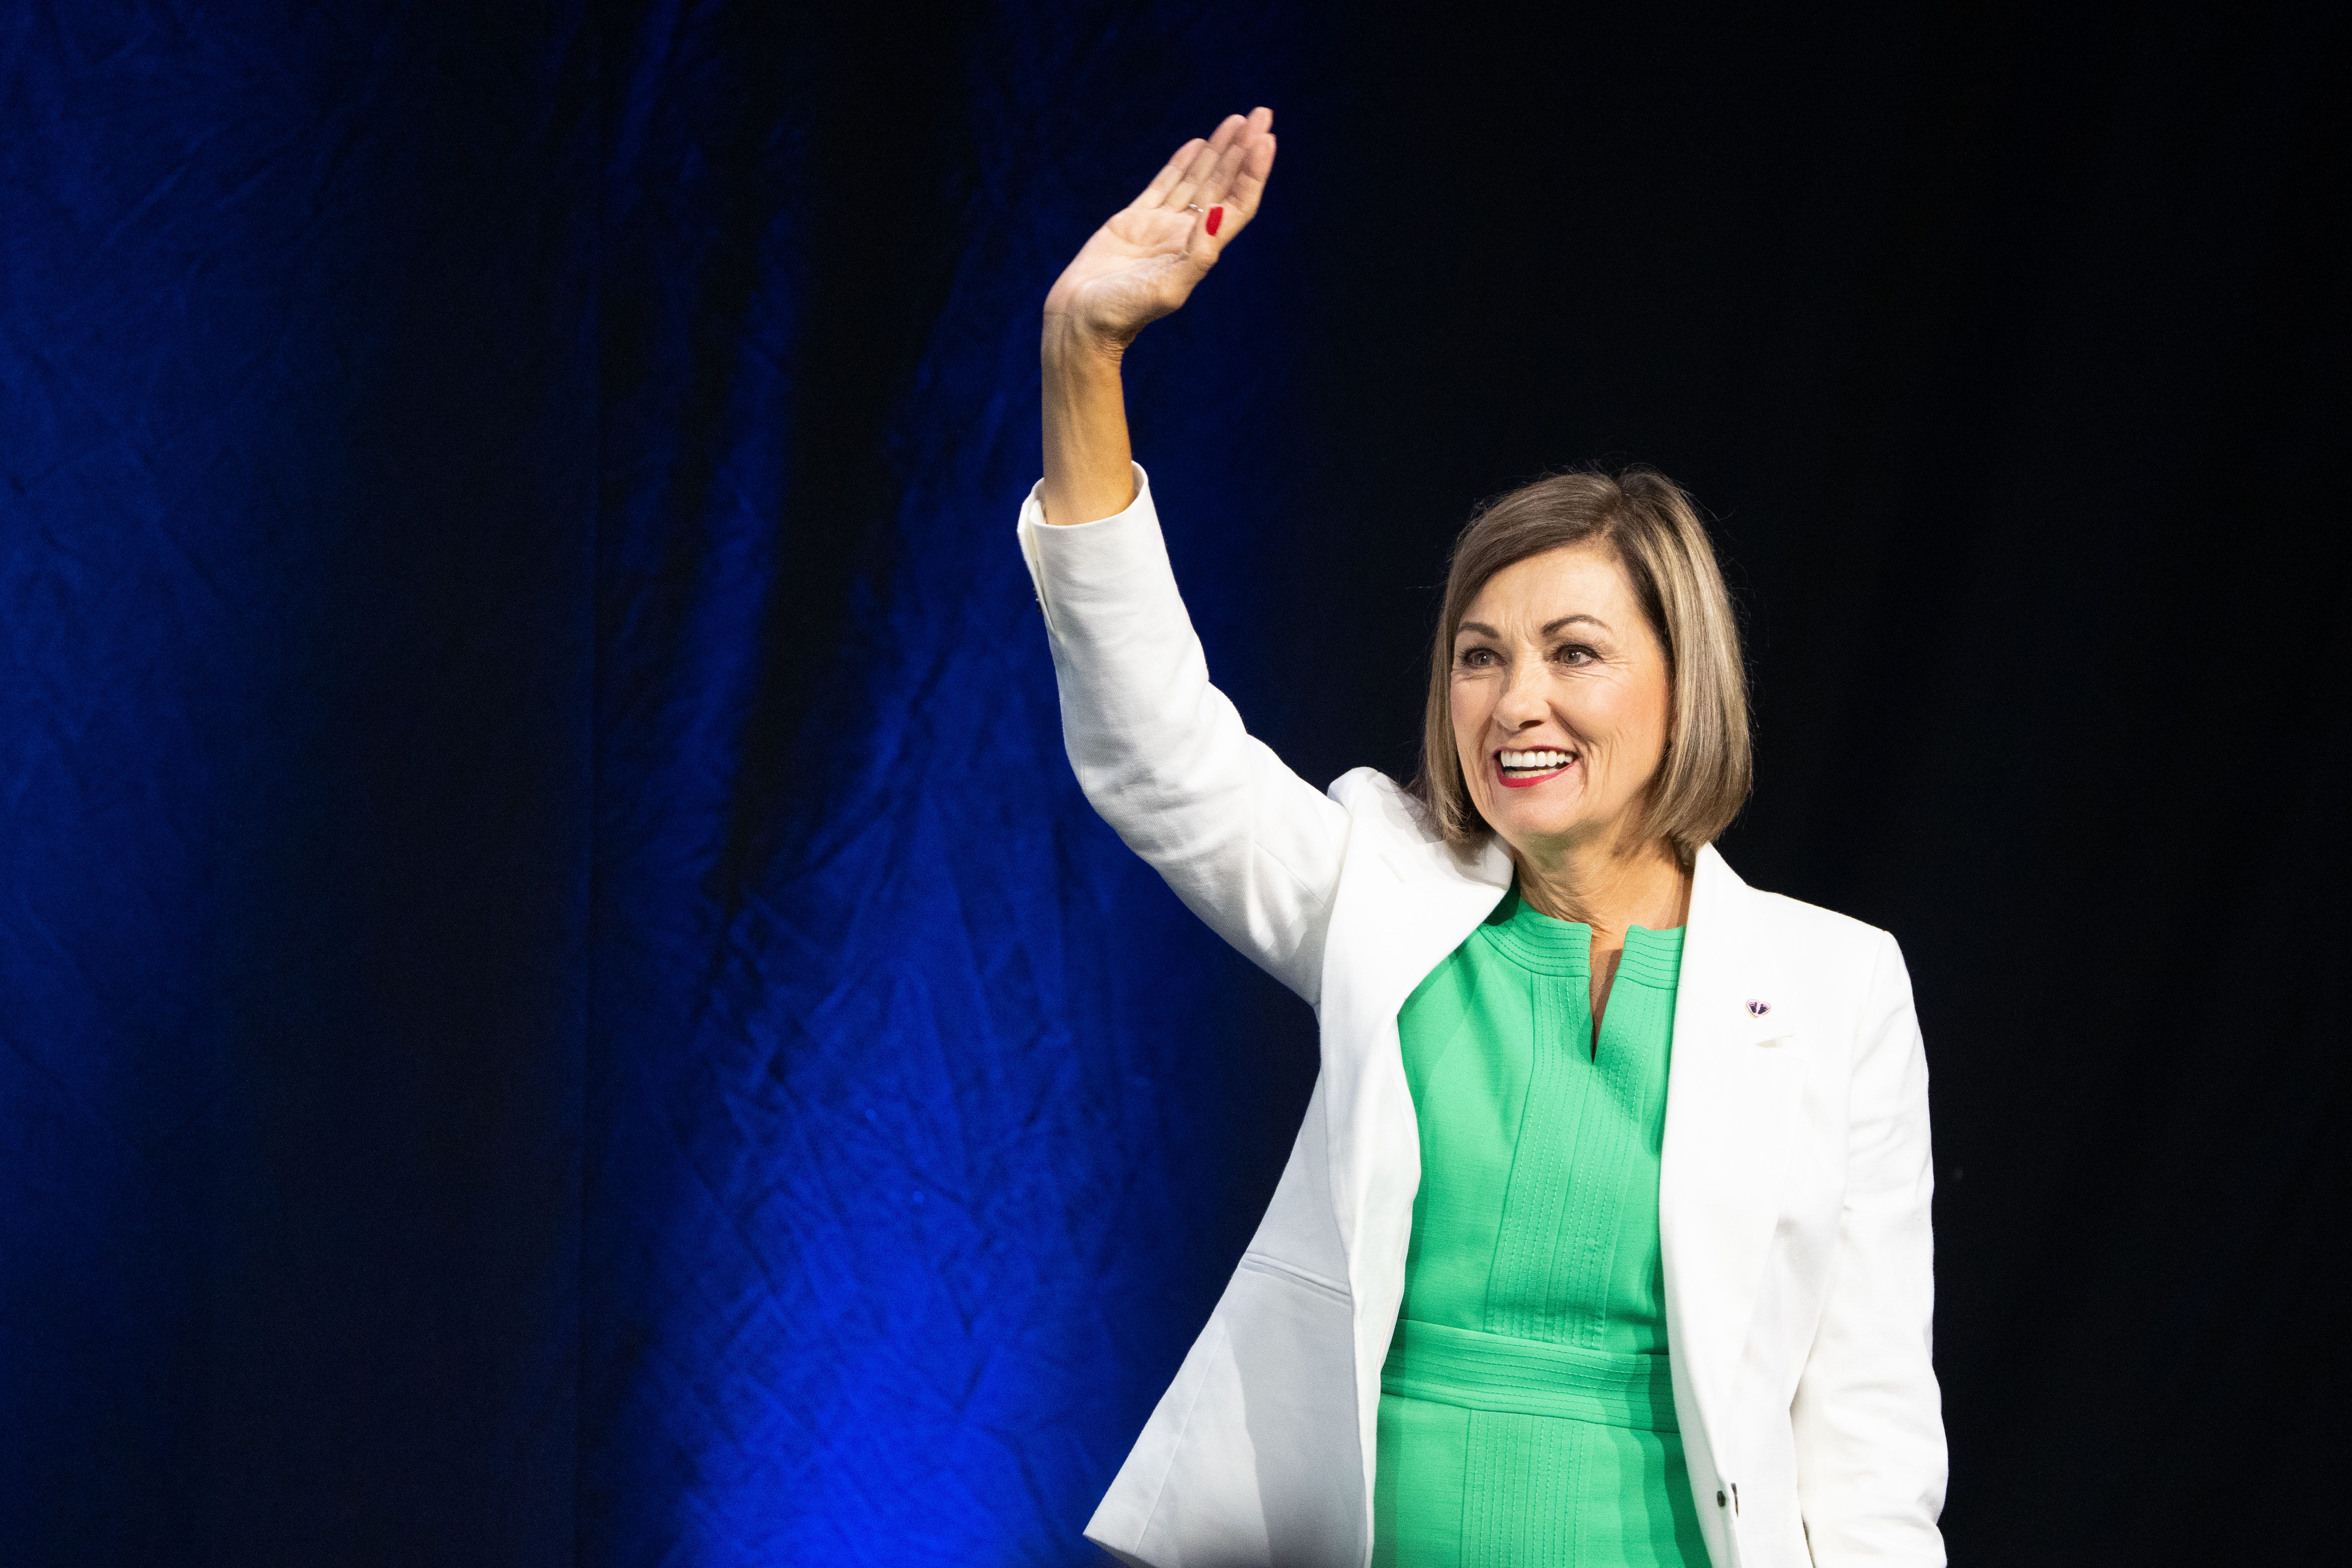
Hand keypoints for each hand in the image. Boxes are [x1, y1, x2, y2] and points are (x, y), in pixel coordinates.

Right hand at [1043, 107, 1276, 360]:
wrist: (1082, 320)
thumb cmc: (1124, 313)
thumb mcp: (1167, 289)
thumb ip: (1197, 255)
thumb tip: (1220, 216)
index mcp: (1200, 251)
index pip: (1237, 204)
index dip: (1253, 173)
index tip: (1265, 140)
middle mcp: (1185, 235)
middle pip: (1223, 184)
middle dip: (1242, 150)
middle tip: (1261, 113)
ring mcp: (1161, 226)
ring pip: (1197, 179)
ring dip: (1218, 150)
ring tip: (1236, 120)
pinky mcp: (1134, 221)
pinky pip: (1165, 184)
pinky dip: (1181, 163)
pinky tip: (1197, 143)